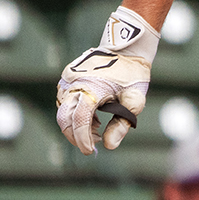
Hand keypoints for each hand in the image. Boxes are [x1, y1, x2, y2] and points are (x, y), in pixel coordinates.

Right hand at [57, 7, 158, 154]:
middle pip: (65, 118)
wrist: (126, 47)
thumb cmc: (133, 74)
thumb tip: (109, 145)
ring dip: (76, 124)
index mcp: (91, 88)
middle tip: (92, 145)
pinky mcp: (67, 77)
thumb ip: (122, 124)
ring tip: (98, 126)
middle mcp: (74, 83)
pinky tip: (92, 116)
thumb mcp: (135, 100)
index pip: (80, 120)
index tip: (90, 152)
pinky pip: (65, 100)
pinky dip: (75, 113)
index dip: (83, 139)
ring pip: (63, 110)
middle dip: (76, 136)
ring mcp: (68, 79)